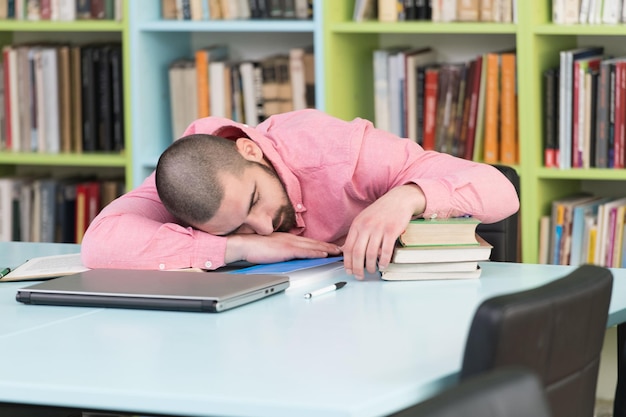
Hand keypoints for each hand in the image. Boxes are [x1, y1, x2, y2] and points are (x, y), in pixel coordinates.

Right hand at [225, 232, 341, 263]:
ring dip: (327, 249)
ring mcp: (289, 243)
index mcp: (288, 238)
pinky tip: (324, 254)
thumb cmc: (254, 247)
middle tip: (341, 249)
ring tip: (338, 252)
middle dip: (329, 246)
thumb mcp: (272, 247)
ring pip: (313, 246)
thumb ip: (282, 250)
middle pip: (314, 243)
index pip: (308, 242)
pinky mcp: (286, 249)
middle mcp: (291, 238)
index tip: (331, 247)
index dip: (321, 244)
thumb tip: (289, 256)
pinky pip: (305, 251)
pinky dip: (316, 252)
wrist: (244, 244)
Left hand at [342, 184, 425, 278]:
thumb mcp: (364, 219)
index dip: (348, 262)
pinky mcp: (392, 230)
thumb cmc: (381, 211)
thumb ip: (357, 233)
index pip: (348, 248)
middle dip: (357, 268)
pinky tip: (383, 265)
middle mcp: (366, 226)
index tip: (349, 271)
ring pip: (371, 254)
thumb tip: (349, 252)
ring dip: (370, 266)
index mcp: (357, 225)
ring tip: (372, 271)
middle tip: (360, 276)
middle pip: (357, 253)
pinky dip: (383, 261)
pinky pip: (386, 250)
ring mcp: (379, 228)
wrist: (399, 199)